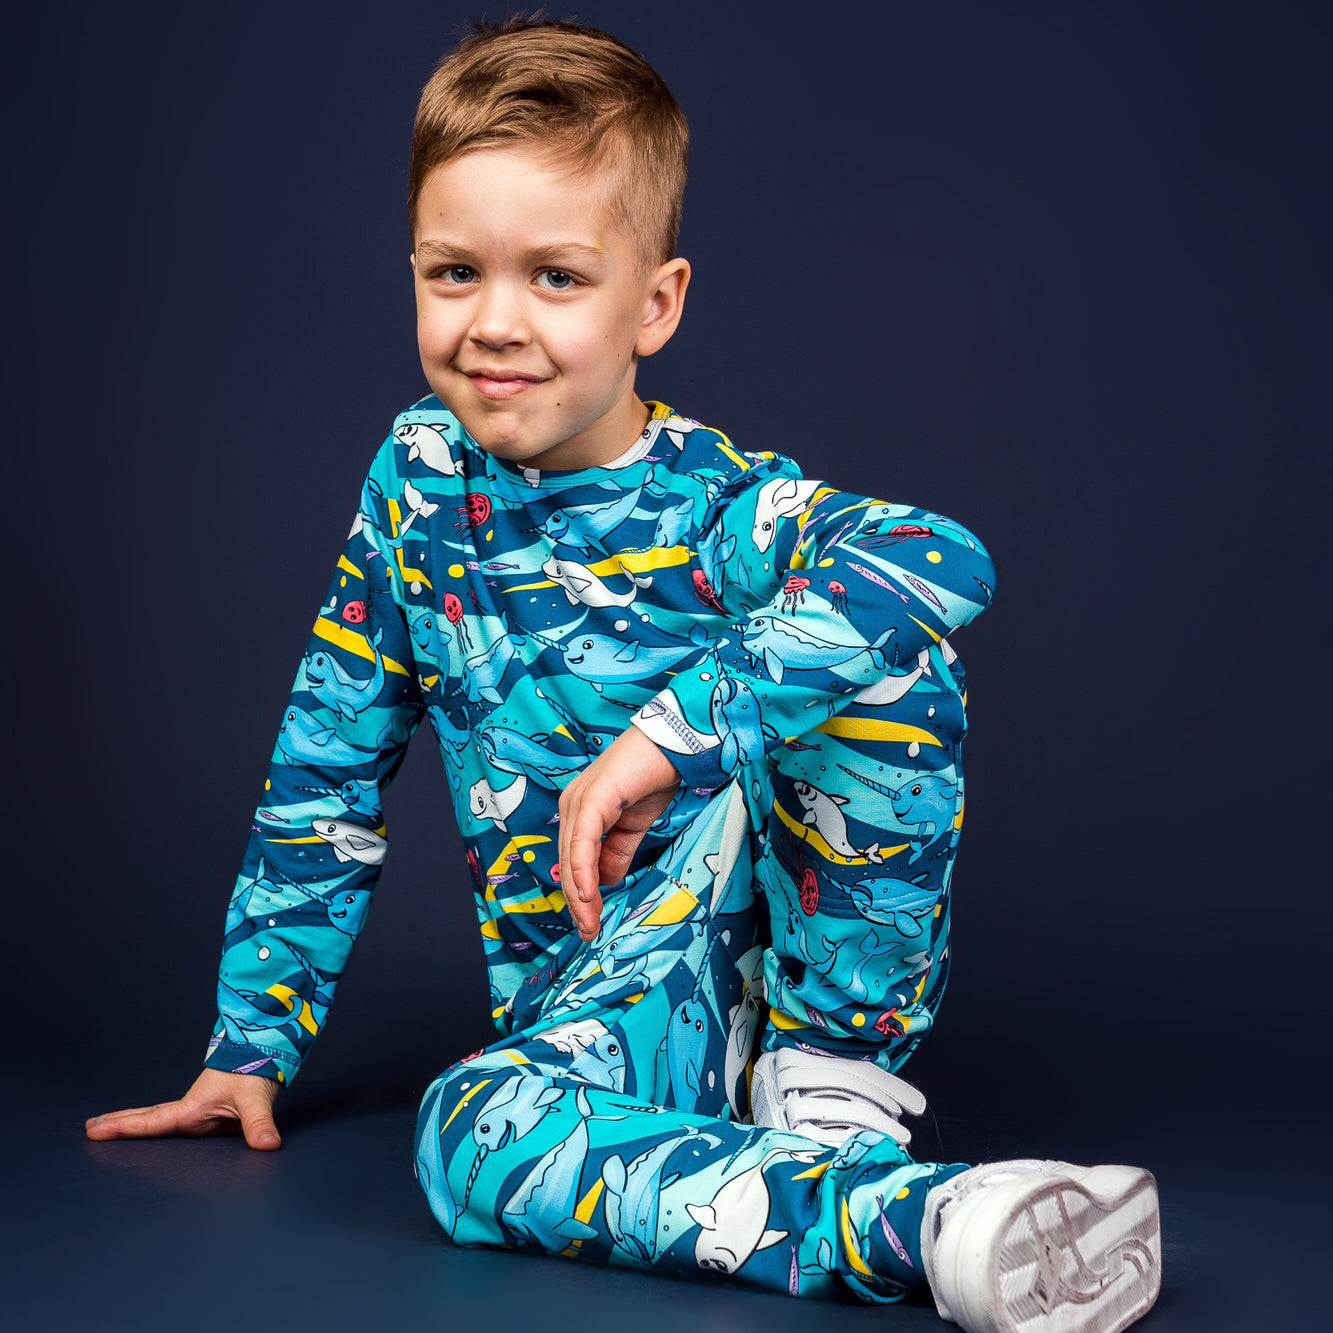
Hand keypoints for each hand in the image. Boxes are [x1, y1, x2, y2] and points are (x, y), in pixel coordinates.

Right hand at [85, 1066, 281, 1150]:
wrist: (268, 1053)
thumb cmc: (257, 1071)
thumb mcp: (256, 1098)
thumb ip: (259, 1123)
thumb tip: (268, 1145)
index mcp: (192, 1107)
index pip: (151, 1121)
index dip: (123, 1127)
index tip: (94, 1130)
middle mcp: (191, 1109)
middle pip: (148, 1117)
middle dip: (119, 1123)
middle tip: (89, 1128)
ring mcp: (199, 1111)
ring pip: (160, 1118)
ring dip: (135, 1123)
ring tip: (106, 1128)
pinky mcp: (211, 1113)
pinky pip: (178, 1123)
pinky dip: (158, 1125)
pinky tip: (150, 1132)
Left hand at [559, 724, 682, 940]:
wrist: (671, 744)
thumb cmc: (653, 777)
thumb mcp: (635, 825)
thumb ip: (618, 853)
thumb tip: (605, 883)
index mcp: (579, 811)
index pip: (572, 860)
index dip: (579, 894)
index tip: (589, 922)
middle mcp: (571, 806)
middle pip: (567, 864)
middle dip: (577, 903)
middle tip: (588, 932)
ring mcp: (578, 802)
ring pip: (571, 858)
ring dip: (579, 896)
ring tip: (589, 924)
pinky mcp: (591, 800)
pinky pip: (582, 844)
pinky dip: (584, 873)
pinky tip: (589, 895)